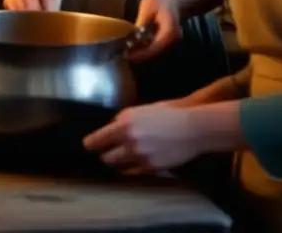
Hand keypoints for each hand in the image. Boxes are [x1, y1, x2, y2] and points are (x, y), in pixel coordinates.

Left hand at [83, 102, 201, 172]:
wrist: (193, 128)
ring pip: (119, 166)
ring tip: (123, 159)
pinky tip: (137, 163)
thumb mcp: (142, 110)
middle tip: (107, 153)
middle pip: (106, 157)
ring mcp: (139, 156)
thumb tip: (113, 128)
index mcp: (125, 123)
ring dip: (119, 163)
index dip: (91, 143)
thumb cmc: (169, 113)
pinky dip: (133, 168)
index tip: (88, 146)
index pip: (98, 139)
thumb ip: (125, 120)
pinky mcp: (150, 167)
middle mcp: (129, 140)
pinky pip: (133, 172)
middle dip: (106, 155)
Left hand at [129, 0, 182, 61]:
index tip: (125, 55)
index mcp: (168, 33)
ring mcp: (171, 40)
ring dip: (141, 50)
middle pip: (154, 52)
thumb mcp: (148, 6)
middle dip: (138, 54)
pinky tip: (135, 43)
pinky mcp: (168, 39)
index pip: (153, 49)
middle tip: (123, 53)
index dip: (138, 54)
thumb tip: (132, 37)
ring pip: (155, 50)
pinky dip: (146, 46)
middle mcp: (172, 40)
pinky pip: (156, 45)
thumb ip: (141, 22)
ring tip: (126, 49)